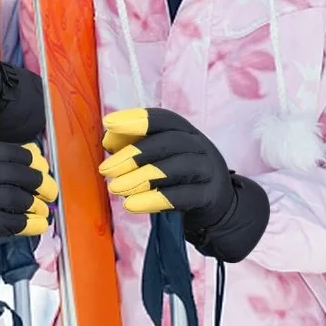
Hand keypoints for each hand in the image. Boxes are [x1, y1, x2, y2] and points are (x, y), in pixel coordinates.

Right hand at [0, 142, 57, 264]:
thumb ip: (19, 158)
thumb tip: (36, 150)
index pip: (18, 153)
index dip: (36, 162)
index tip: (44, 169)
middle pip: (21, 175)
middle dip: (43, 184)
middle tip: (51, 193)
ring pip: (20, 199)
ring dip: (38, 206)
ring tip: (43, 210)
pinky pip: (17, 222)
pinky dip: (34, 224)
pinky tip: (40, 224)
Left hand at [98, 107, 268, 262]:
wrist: (219, 206)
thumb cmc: (181, 178)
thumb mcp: (161, 158)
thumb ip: (134, 146)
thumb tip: (109, 140)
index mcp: (186, 132)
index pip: (164, 119)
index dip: (137, 119)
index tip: (109, 123)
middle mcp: (200, 146)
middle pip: (169, 142)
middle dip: (134, 153)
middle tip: (106, 169)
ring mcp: (208, 170)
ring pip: (176, 168)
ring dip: (141, 177)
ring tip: (115, 188)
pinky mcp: (209, 197)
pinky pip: (182, 196)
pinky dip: (154, 199)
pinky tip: (131, 204)